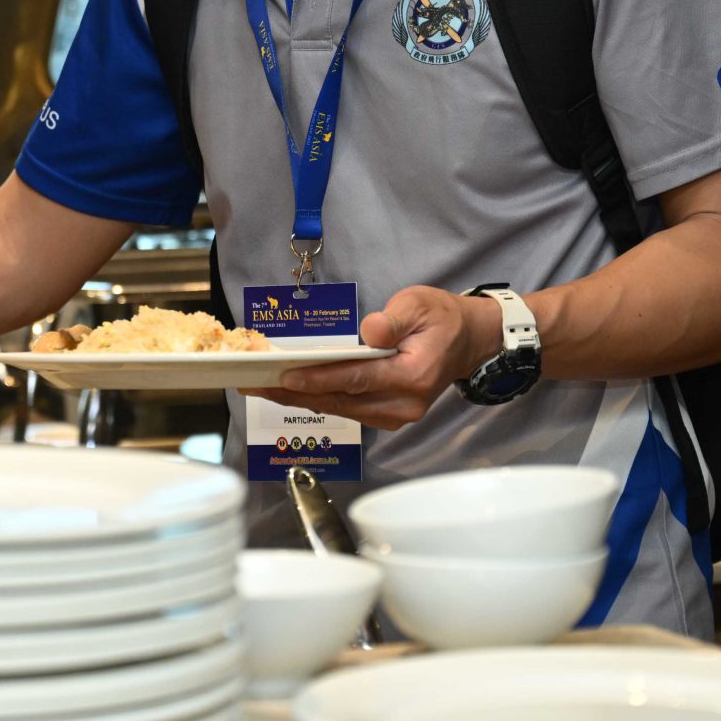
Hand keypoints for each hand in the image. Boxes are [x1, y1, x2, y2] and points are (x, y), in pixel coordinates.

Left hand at [245, 285, 500, 431]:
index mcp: (412, 375)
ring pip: (338, 409)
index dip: (318, 378)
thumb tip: (368, 332)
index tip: (285, 375)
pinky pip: (345, 409)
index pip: (357, 379)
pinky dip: (316, 399)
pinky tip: (288, 390)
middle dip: (293, 392)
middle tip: (253, 382)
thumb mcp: (420, 304)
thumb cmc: (440, 318)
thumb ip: (394, 318)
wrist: (467, 341)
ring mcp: (396, 415)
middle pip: (340, 400)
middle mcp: (403, 404)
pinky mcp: (387, 416)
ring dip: (298, 399)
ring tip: (259, 387)